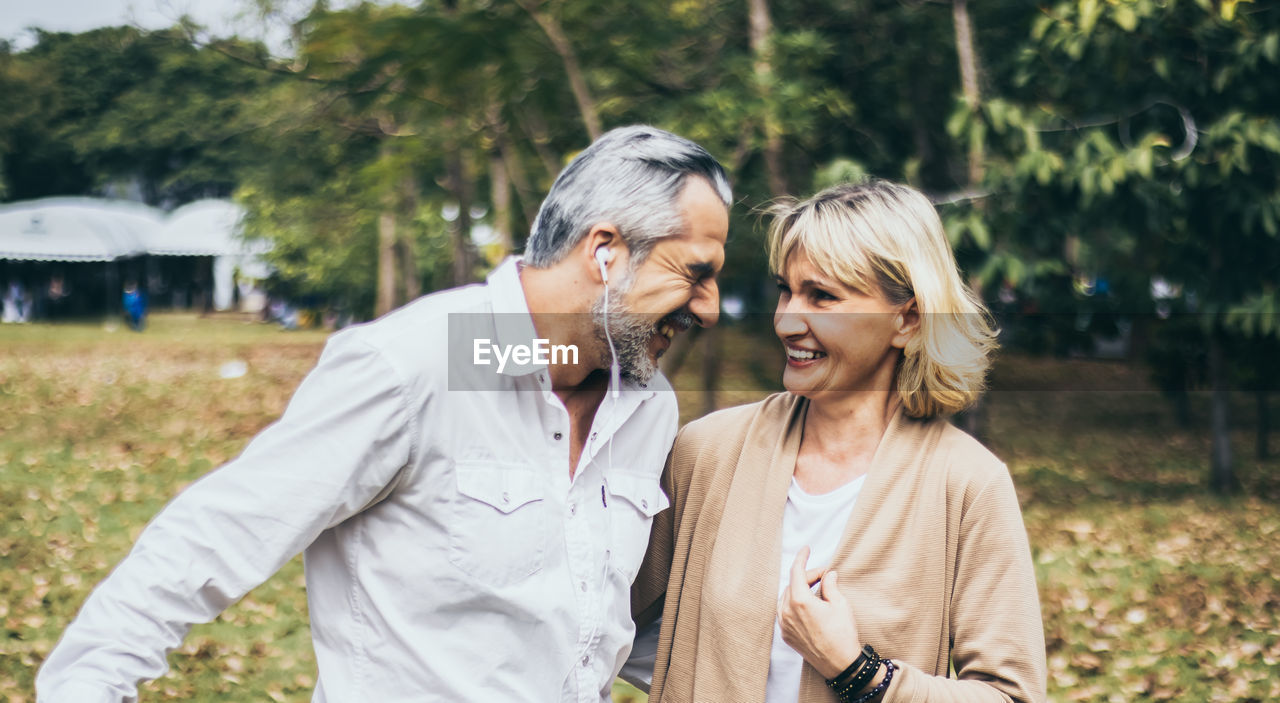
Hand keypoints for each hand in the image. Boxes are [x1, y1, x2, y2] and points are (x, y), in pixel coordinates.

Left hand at [777, 546, 860, 679]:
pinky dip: (794, 603)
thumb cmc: (843, 634)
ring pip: (786, 597)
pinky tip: (808, 604)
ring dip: (799, 589)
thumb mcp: (841, 605)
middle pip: (792, 584)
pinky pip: (785, 612)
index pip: (796, 571)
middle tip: (824, 575)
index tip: (807, 549)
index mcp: (800, 601)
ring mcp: (784, 625)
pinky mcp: (785, 635)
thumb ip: (831, 585)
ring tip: (817, 588)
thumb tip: (828, 574)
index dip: (802, 558)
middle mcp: (787, 612)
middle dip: (807, 576)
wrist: (840, 665)